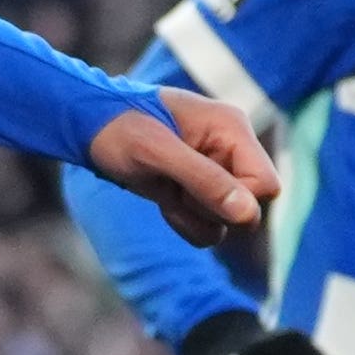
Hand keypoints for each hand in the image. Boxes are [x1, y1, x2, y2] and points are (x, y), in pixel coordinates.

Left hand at [88, 88, 278, 242]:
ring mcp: (216, 171)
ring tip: (166, 192)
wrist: (88, 129)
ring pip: (230, 221)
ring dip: (195, 218)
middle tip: (176, 188)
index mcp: (232, 129)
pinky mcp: (199, 190)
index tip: (194, 189)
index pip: (266, 185)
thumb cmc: (119, 129)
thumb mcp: (157, 153)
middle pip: (250, 207)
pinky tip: (164, 200)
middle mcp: (231, 149)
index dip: (237, 200)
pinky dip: (186, 223)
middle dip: (211, 209)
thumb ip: (205, 180)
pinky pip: (211, 226)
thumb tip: (247, 214)